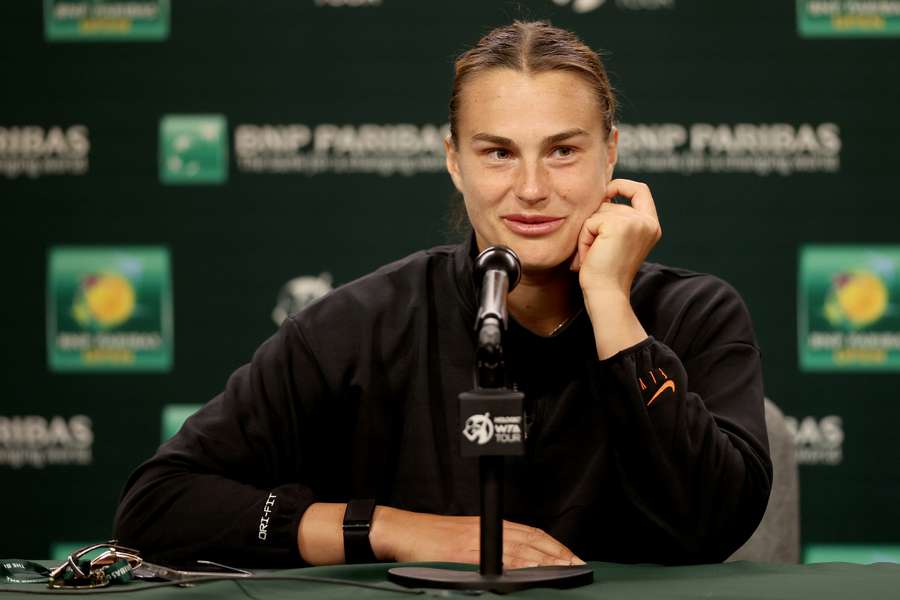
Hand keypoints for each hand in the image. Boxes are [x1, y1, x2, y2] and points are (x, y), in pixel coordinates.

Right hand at [372, 507, 584, 567]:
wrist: (402, 532)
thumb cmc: (430, 536)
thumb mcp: (465, 534)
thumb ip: (490, 544)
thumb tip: (517, 559)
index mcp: (489, 526)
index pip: (531, 533)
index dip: (554, 545)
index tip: (572, 557)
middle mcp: (487, 531)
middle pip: (531, 541)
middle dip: (557, 554)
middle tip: (578, 567)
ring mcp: (476, 544)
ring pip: (518, 550)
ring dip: (544, 561)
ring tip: (564, 571)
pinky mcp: (463, 555)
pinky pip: (495, 562)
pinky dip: (516, 568)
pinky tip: (530, 575)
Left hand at [571, 179, 660, 297]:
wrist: (606, 294)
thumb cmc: (606, 272)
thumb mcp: (617, 241)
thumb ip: (616, 219)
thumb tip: (600, 194)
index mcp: (650, 225)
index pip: (640, 190)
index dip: (621, 186)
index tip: (606, 192)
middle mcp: (647, 222)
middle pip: (610, 204)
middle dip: (594, 224)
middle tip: (594, 251)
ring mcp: (635, 222)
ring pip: (597, 213)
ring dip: (587, 233)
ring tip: (592, 255)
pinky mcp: (619, 225)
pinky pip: (589, 222)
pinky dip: (583, 238)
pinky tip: (589, 255)